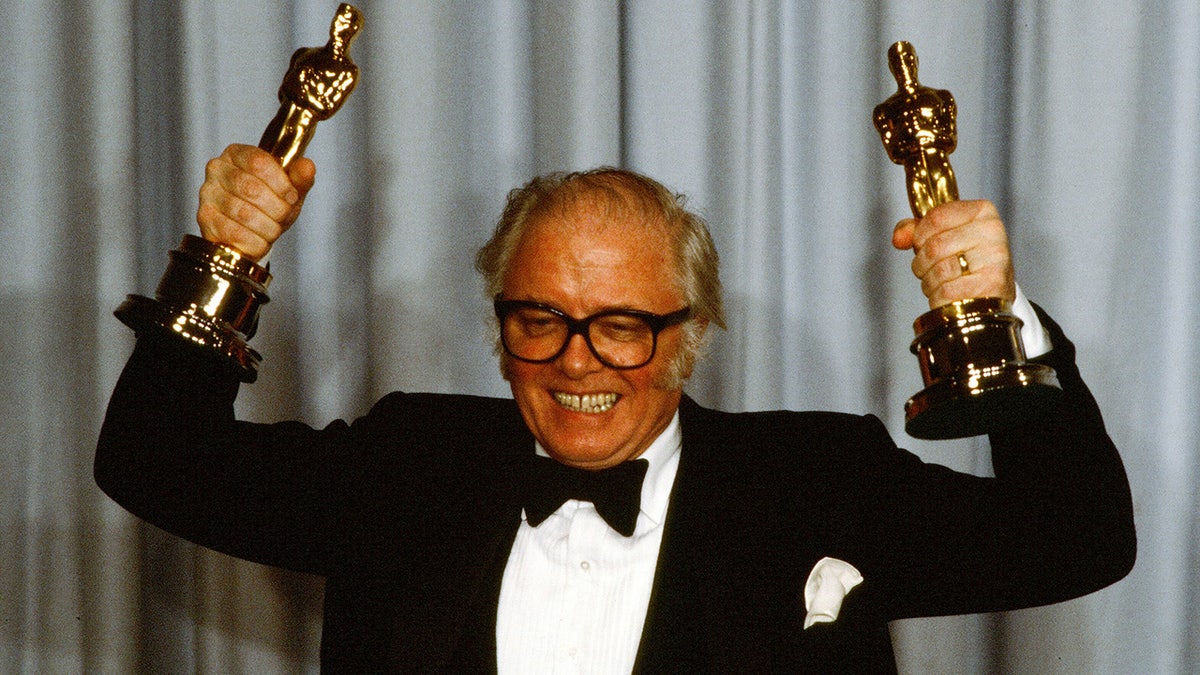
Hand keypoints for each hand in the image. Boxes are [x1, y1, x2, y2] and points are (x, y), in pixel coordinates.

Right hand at [196, 144, 315, 260]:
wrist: (251, 233)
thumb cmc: (270, 205)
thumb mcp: (290, 191)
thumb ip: (300, 178)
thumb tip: (307, 166)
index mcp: (238, 154)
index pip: (258, 162)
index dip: (281, 183)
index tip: (291, 196)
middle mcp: (217, 169)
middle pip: (251, 189)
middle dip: (277, 208)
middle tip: (284, 216)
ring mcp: (207, 193)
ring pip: (244, 213)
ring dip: (268, 227)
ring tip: (272, 229)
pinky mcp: (204, 218)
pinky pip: (234, 233)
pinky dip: (255, 242)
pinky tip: (260, 240)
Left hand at [891, 199, 1015, 308]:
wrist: (992, 296)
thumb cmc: (966, 263)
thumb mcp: (943, 236)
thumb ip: (916, 230)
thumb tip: (899, 238)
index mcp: (982, 211)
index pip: (935, 217)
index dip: (919, 235)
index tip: (923, 244)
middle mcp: (992, 232)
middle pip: (934, 246)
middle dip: (922, 262)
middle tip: (932, 269)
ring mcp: (994, 259)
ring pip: (939, 270)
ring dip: (930, 282)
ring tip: (943, 283)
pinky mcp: (991, 286)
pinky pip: (946, 292)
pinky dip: (939, 298)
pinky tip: (951, 296)